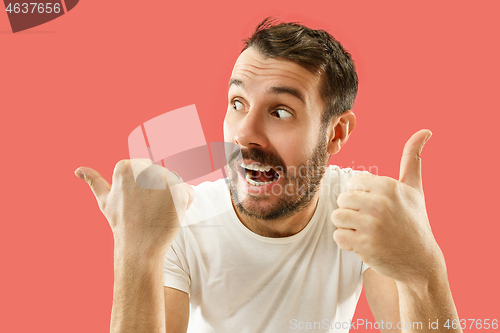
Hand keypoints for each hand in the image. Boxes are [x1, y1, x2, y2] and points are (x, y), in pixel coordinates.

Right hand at [75, 159, 193, 255]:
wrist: (139, 247)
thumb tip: (78, 170)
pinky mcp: (179, 191)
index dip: (145, 186)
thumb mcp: (105, 200)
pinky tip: (171, 214)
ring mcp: (162, 180)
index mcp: (125, 167)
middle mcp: (143, 169)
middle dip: (159, 190)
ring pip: (176, 182)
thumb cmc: (122, 224)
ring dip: (172, 196)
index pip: (146, 168)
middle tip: (148, 208)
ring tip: (158, 212)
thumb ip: (94, 182)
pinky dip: (184, 203)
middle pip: (162, 173)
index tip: (138, 201)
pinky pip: (188, 192)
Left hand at [331, 130, 444, 283]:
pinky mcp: (364, 244)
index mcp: (388, 186)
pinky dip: (347, 242)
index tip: (377, 207)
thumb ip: (413, 158)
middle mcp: (379, 203)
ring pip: (337, 217)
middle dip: (353, 211)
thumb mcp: (415, 189)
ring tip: (367, 232)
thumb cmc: (414, 221)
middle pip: (342, 200)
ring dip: (348, 227)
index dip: (361, 196)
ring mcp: (371, 225)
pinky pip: (338, 236)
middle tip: (372, 222)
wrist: (420, 261)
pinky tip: (364, 244)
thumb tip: (425, 130)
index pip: (353, 184)